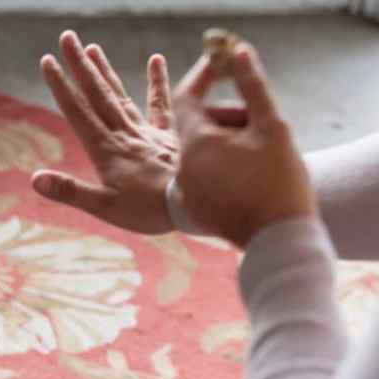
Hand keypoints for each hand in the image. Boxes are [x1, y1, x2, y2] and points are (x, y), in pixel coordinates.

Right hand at [32, 30, 178, 233]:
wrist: (193, 206)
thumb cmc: (148, 211)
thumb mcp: (104, 207)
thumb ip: (69, 191)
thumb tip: (35, 178)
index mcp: (106, 149)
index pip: (78, 111)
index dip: (61, 86)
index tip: (48, 61)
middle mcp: (124, 134)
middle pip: (98, 94)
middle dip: (80, 65)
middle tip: (68, 37)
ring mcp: (147, 133)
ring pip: (121, 95)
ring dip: (105, 71)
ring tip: (93, 48)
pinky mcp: (169, 136)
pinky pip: (163, 105)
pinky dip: (158, 82)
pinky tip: (156, 59)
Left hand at [173, 44, 317, 247]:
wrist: (278, 241)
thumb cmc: (279, 182)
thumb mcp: (272, 126)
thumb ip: (252, 87)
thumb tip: (239, 53)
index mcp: (195, 144)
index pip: (185, 98)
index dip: (203, 78)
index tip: (223, 68)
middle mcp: (182, 167)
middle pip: (197, 126)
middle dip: (226, 117)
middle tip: (257, 123)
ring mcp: (186, 189)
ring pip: (201, 151)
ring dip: (226, 142)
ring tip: (259, 153)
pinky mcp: (194, 207)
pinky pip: (203, 174)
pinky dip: (222, 165)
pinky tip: (249, 175)